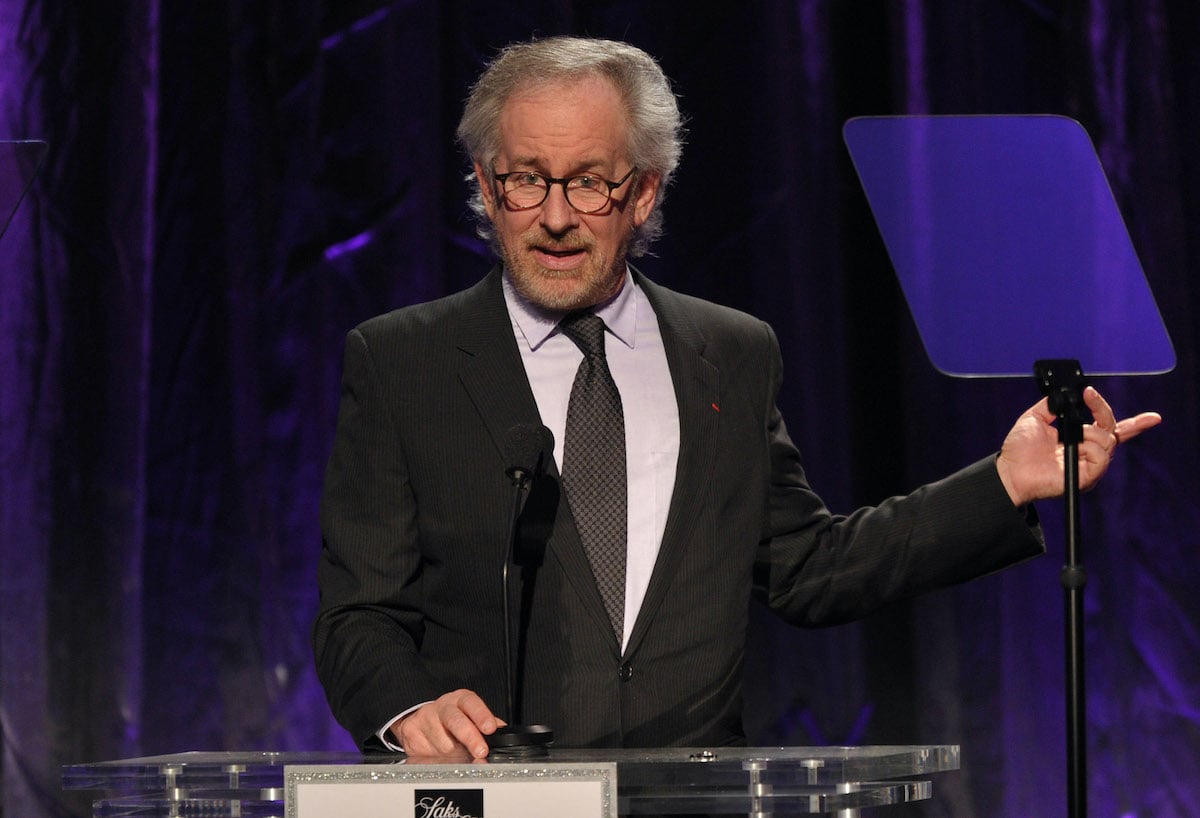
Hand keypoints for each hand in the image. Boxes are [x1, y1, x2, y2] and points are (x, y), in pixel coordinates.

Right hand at [391, 689, 504, 758]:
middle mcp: (442, 706)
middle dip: (470, 737)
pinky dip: (438, 760)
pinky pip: (428, 753)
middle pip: (455, 720)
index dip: (481, 715)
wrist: (419, 719)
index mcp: (460, 700)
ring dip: (454, 755)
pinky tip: (439, 755)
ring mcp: (425, 718)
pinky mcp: (411, 732)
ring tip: (457, 754)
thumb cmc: (452, 718)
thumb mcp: (470, 715)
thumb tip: (502, 733)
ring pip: (444, 744)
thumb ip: (486, 723)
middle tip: (481, 751)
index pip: (471, 703)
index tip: (490, 728)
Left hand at [996, 386, 1160, 505]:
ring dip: (1089, 431)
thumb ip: (1051, 405)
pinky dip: (1090, 448)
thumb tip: (1064, 394)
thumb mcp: (1034, 418)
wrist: (1009, 470)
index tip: (1147, 414)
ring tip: (1069, 436)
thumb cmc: (1019, 449)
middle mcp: (1089, 451)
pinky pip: (1101, 457)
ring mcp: (1089, 464)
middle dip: (1104, 410)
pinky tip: (1075, 448)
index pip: (1113, 429)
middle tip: (1090, 397)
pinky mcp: (1087, 477)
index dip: (1136, 424)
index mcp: (1081, 438)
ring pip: (1108, 441)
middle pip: (1115, 430)